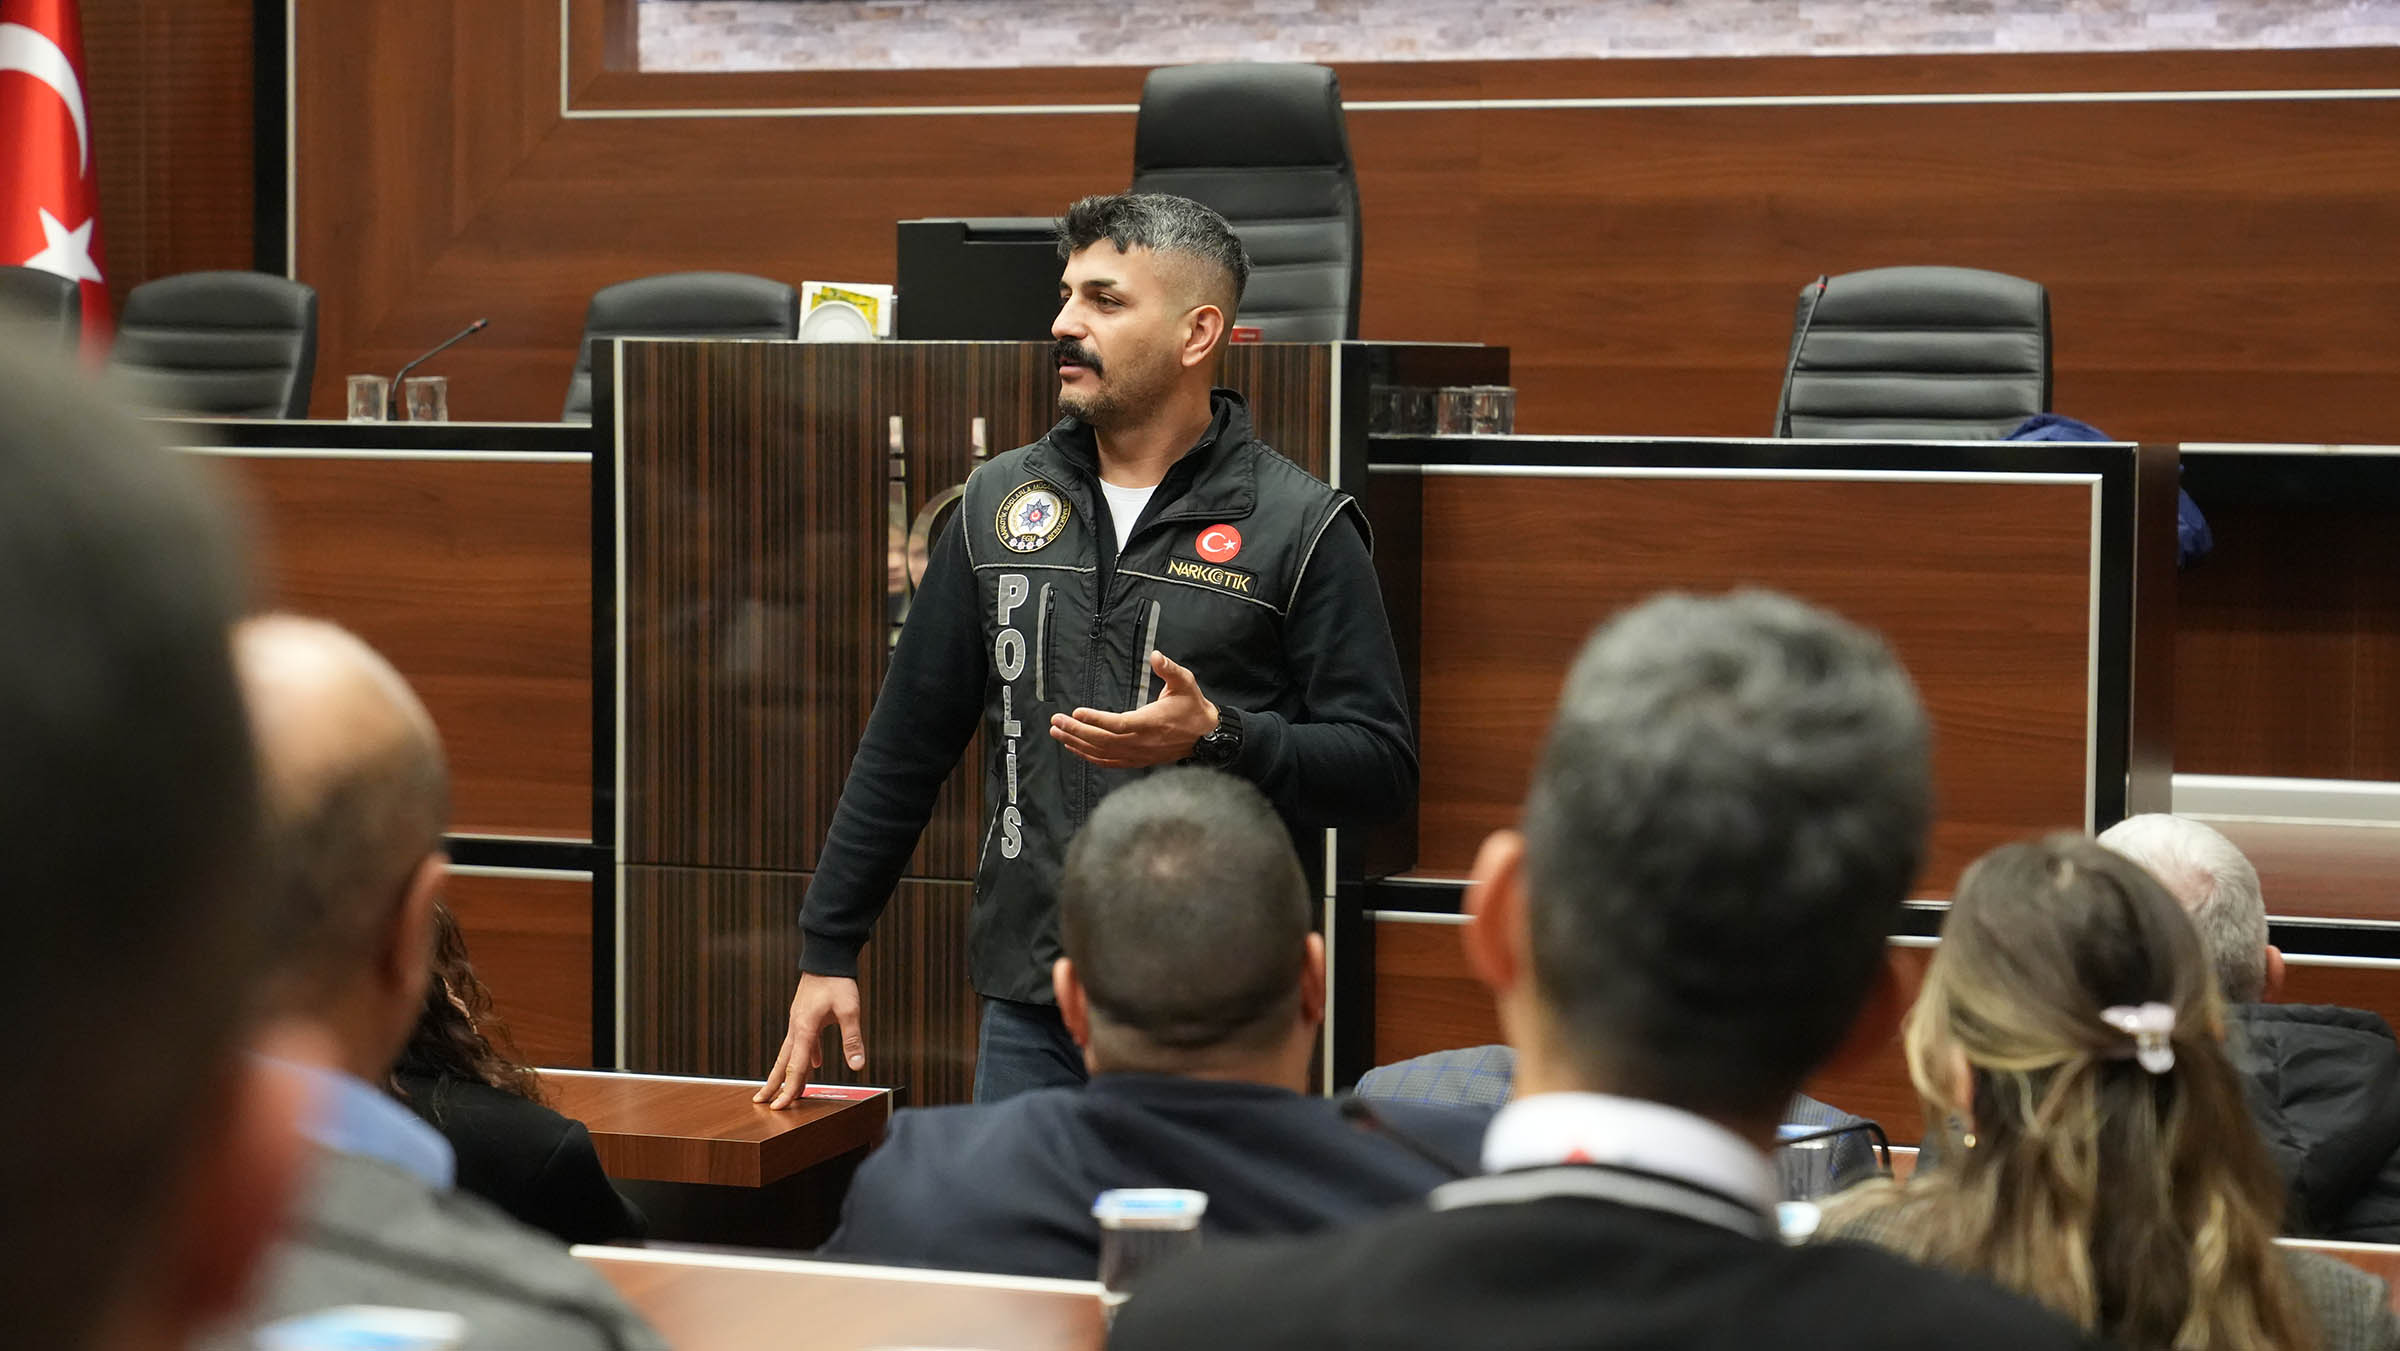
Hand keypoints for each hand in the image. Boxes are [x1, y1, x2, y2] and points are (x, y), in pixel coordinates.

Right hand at [754, 973, 863, 1109]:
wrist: (826, 957)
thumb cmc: (837, 981)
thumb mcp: (849, 1011)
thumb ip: (852, 1039)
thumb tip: (857, 1065)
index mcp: (804, 1029)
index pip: (795, 1067)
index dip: (788, 1089)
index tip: (778, 1107)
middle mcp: (797, 1027)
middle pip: (782, 1062)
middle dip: (773, 1084)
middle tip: (761, 1102)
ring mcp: (799, 1021)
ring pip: (789, 1052)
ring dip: (785, 1072)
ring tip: (781, 1089)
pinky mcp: (805, 1016)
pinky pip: (802, 1042)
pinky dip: (805, 1056)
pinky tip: (814, 1064)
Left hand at [1050, 651, 1217, 769]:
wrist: (1206, 737)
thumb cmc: (1193, 708)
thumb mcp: (1185, 683)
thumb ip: (1169, 669)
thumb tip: (1156, 655)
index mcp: (1150, 723)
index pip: (1118, 724)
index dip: (1096, 720)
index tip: (1077, 712)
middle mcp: (1141, 742)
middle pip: (1102, 740)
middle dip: (1076, 731)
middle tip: (1056, 722)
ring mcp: (1138, 754)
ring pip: (1102, 753)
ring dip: (1077, 743)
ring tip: (1057, 733)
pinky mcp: (1137, 760)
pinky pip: (1109, 762)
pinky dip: (1089, 756)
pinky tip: (1076, 749)